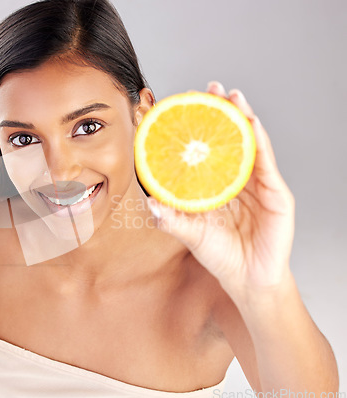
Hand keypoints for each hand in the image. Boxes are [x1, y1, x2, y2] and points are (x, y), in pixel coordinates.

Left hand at [148, 81, 294, 299]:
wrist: (248, 280)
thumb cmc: (221, 256)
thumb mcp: (191, 235)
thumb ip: (172, 220)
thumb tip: (150, 204)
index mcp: (215, 186)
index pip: (205, 151)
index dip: (196, 129)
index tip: (181, 106)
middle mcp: (236, 180)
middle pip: (228, 139)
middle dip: (221, 112)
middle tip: (210, 89)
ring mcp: (258, 184)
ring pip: (250, 143)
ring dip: (242, 117)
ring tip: (231, 96)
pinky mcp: (276, 193)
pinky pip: (265, 162)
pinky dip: (259, 141)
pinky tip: (250, 123)